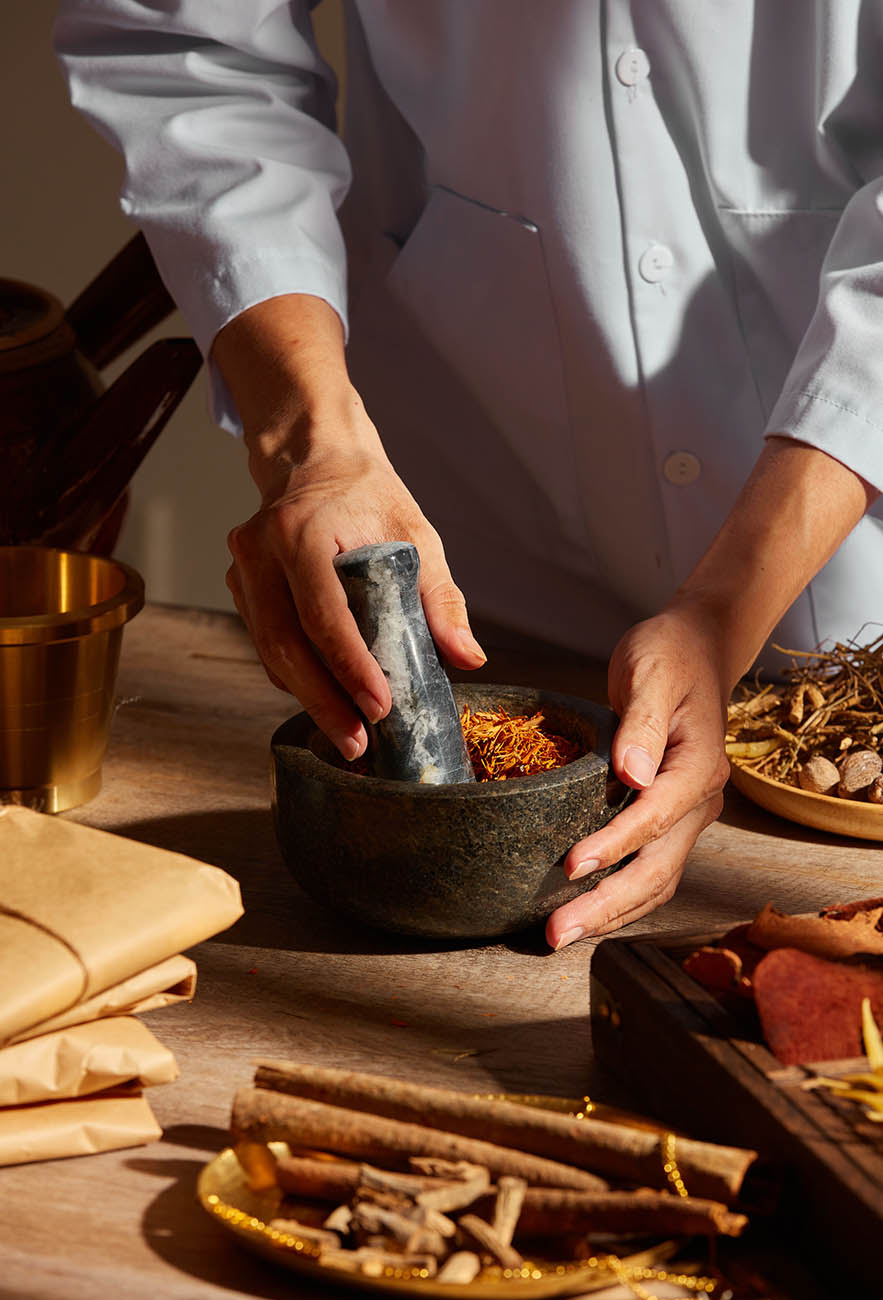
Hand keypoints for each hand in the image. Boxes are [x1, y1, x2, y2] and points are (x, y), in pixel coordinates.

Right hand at [226, 407, 485, 760]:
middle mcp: (260, 549)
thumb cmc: (369, 495)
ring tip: (349, 733)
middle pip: (285, 644)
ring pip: (268, 650)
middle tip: (359, 744)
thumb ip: (441, 598)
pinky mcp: (241, 584)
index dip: (351, 669)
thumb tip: (469, 659)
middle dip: (323, 701)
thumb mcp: (417, 534)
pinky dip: (295, 675)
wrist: (316, 457)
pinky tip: (326, 698)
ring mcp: (243, 568)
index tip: (381, 708)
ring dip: (307, 696)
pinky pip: (265, 642)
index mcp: (303, 530)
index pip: (324, 615)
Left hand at [545, 605, 730, 948]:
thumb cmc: (669, 656)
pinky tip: (583, 913)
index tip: (571, 866)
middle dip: (606, 905)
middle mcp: (700, 800)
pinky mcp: (669, 820)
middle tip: (556, 933)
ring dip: (610, 913)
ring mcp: (688, 815)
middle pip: (657, 868)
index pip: (656, 815)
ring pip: (655, 881)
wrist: (697, 651)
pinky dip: (618, 899)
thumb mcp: (651, 673)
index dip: (614, 844)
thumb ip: (641, 721)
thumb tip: (632, 773)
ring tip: (560, 935)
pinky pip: (649, 870)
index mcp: (699, 765)